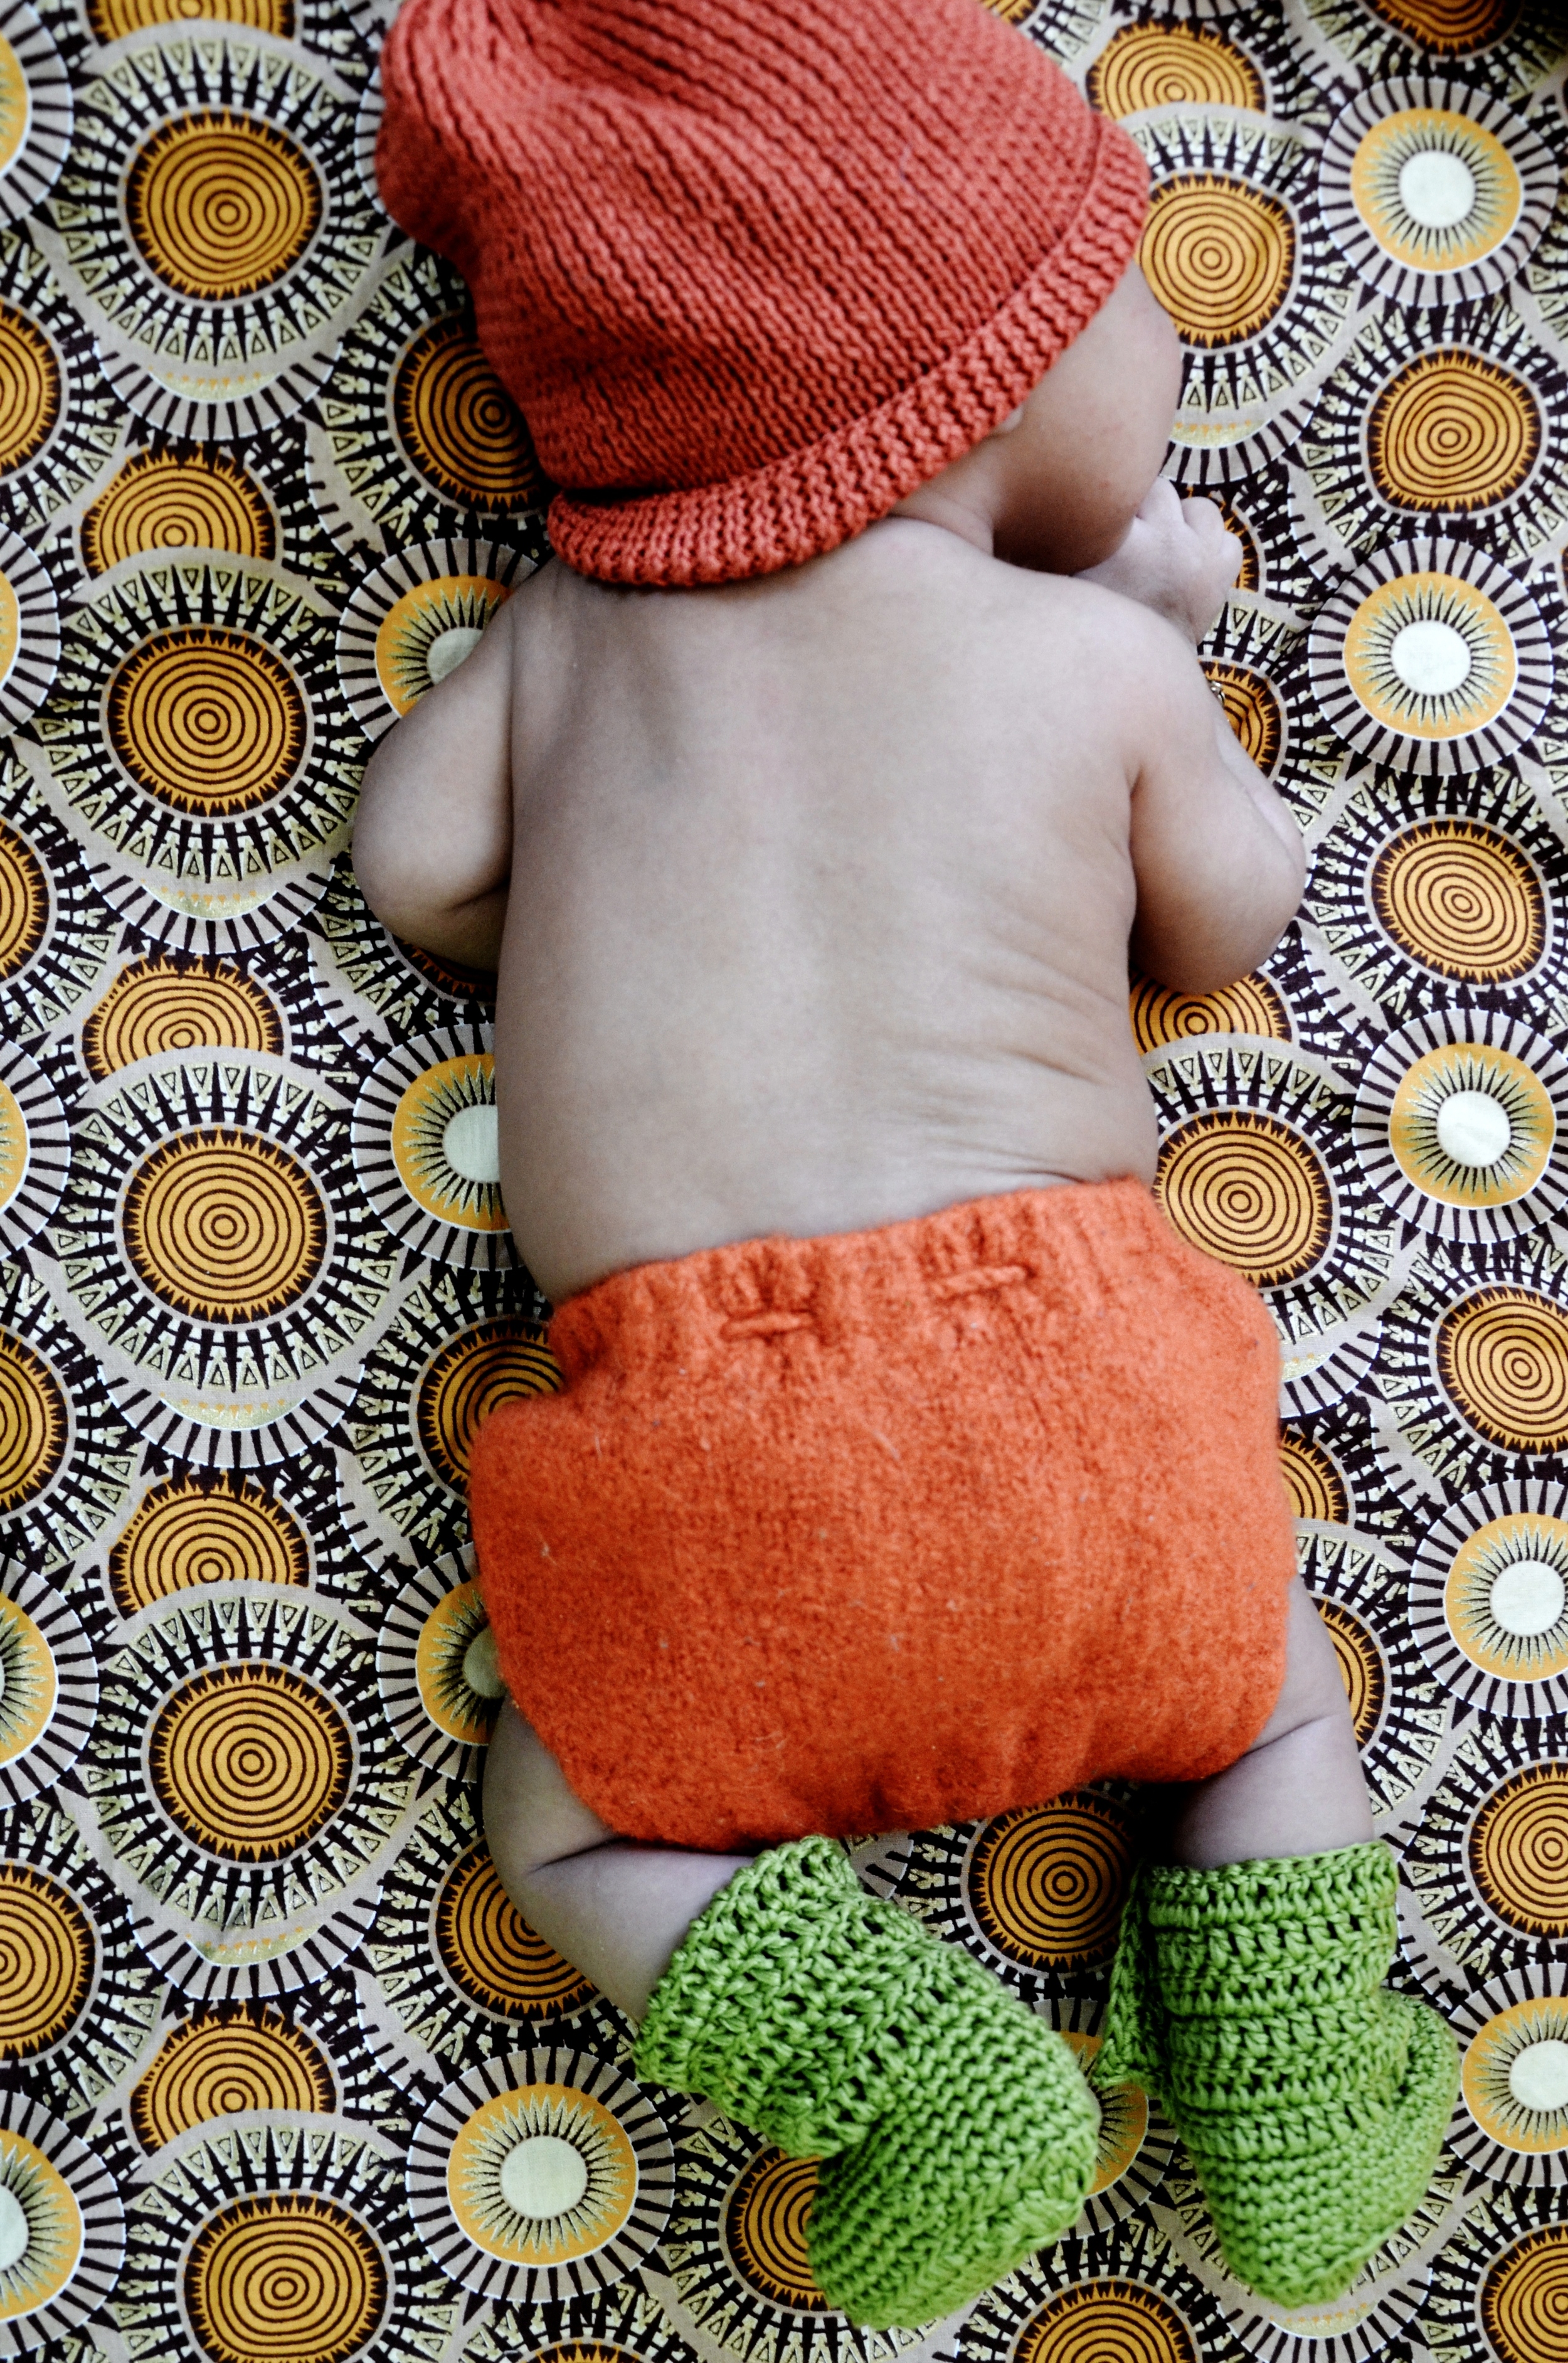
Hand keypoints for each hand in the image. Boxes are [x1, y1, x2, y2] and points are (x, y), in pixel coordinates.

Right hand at [1076, 481, 1239, 643]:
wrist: (1137, 673)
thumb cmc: (1097, 625)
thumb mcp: (1070, 585)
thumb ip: (1069, 547)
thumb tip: (1062, 513)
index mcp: (1121, 544)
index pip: (1121, 491)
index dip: (1115, 503)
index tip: (1108, 520)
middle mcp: (1166, 543)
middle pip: (1161, 491)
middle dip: (1148, 508)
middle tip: (1135, 535)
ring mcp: (1199, 559)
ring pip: (1202, 508)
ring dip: (1186, 522)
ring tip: (1168, 545)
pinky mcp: (1221, 579)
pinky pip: (1230, 542)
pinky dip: (1215, 548)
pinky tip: (1194, 563)